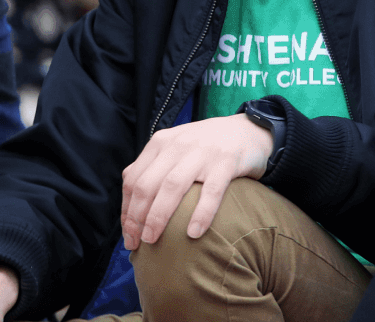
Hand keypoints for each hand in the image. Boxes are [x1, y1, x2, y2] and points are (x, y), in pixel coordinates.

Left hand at [120, 114, 271, 250]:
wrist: (247, 131)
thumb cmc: (206, 147)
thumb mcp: (176, 148)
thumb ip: (155, 167)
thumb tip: (133, 205)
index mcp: (160, 143)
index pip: (133, 179)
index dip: (127, 209)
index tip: (129, 234)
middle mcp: (177, 145)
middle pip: (148, 184)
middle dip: (137, 217)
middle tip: (138, 242)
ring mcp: (202, 152)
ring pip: (172, 187)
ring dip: (158, 216)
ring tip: (153, 240)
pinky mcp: (226, 162)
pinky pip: (210, 192)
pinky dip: (200, 213)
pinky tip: (193, 233)